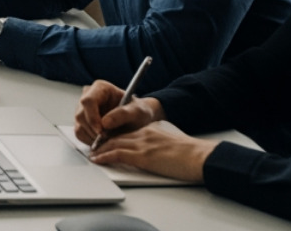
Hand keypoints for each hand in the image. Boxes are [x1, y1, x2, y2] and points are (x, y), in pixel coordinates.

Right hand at [73, 80, 162, 145]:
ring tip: (110, 139)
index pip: (88, 101)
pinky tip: (104, 140)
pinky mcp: (82, 121)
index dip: (92, 117)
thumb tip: (104, 123)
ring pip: (79, 126)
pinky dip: (90, 141)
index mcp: (100, 88)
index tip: (102, 131)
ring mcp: (83, 109)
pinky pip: (80, 133)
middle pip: (81, 115)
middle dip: (94, 131)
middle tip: (110, 138)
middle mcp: (88, 96)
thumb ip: (122, 115)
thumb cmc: (139, 111)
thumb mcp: (137, 112)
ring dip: (93, 137)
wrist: (138, 119)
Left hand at [89, 124, 215, 183]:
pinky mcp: (143, 157)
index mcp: (150, 130)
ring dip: (99, 149)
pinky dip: (104, 156)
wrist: (199, 156)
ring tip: (91, 154)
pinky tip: (97, 159)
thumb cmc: (191, 153)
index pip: (126, 132)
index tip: (105, 141)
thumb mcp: (170, 142)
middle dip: (103, 142)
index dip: (113, 137)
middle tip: (93, 147)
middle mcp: (144, 134)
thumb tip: (153, 152)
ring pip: (113, 143)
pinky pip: (118, 154)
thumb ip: (157, 143)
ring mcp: (143, 145)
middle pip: (117, 136)